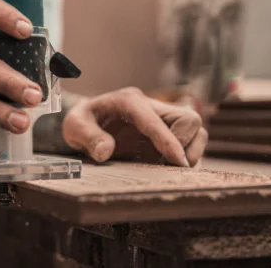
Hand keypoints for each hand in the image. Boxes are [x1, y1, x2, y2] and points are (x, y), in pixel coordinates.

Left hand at [61, 88, 207, 166]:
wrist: (87, 121)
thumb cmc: (82, 122)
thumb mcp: (74, 127)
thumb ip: (88, 136)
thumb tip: (105, 151)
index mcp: (128, 101)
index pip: (155, 119)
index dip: (168, 140)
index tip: (178, 161)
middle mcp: (150, 106)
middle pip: (188, 118)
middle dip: (185, 144)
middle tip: (166, 165)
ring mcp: (161, 119)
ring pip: (195, 129)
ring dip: (191, 151)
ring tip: (169, 167)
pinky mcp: (167, 132)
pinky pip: (191, 141)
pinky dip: (187, 156)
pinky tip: (168, 167)